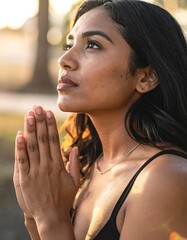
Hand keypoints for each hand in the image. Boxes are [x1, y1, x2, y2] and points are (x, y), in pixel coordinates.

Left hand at [14, 106, 79, 226]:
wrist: (51, 217)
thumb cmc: (64, 199)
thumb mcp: (74, 182)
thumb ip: (74, 164)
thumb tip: (73, 148)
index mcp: (58, 165)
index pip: (54, 140)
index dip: (51, 125)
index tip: (49, 113)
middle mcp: (47, 166)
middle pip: (43, 140)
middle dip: (40, 122)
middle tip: (37, 108)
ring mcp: (35, 172)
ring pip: (33, 147)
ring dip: (31, 130)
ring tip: (29, 115)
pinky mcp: (25, 179)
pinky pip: (22, 160)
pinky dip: (20, 147)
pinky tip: (20, 135)